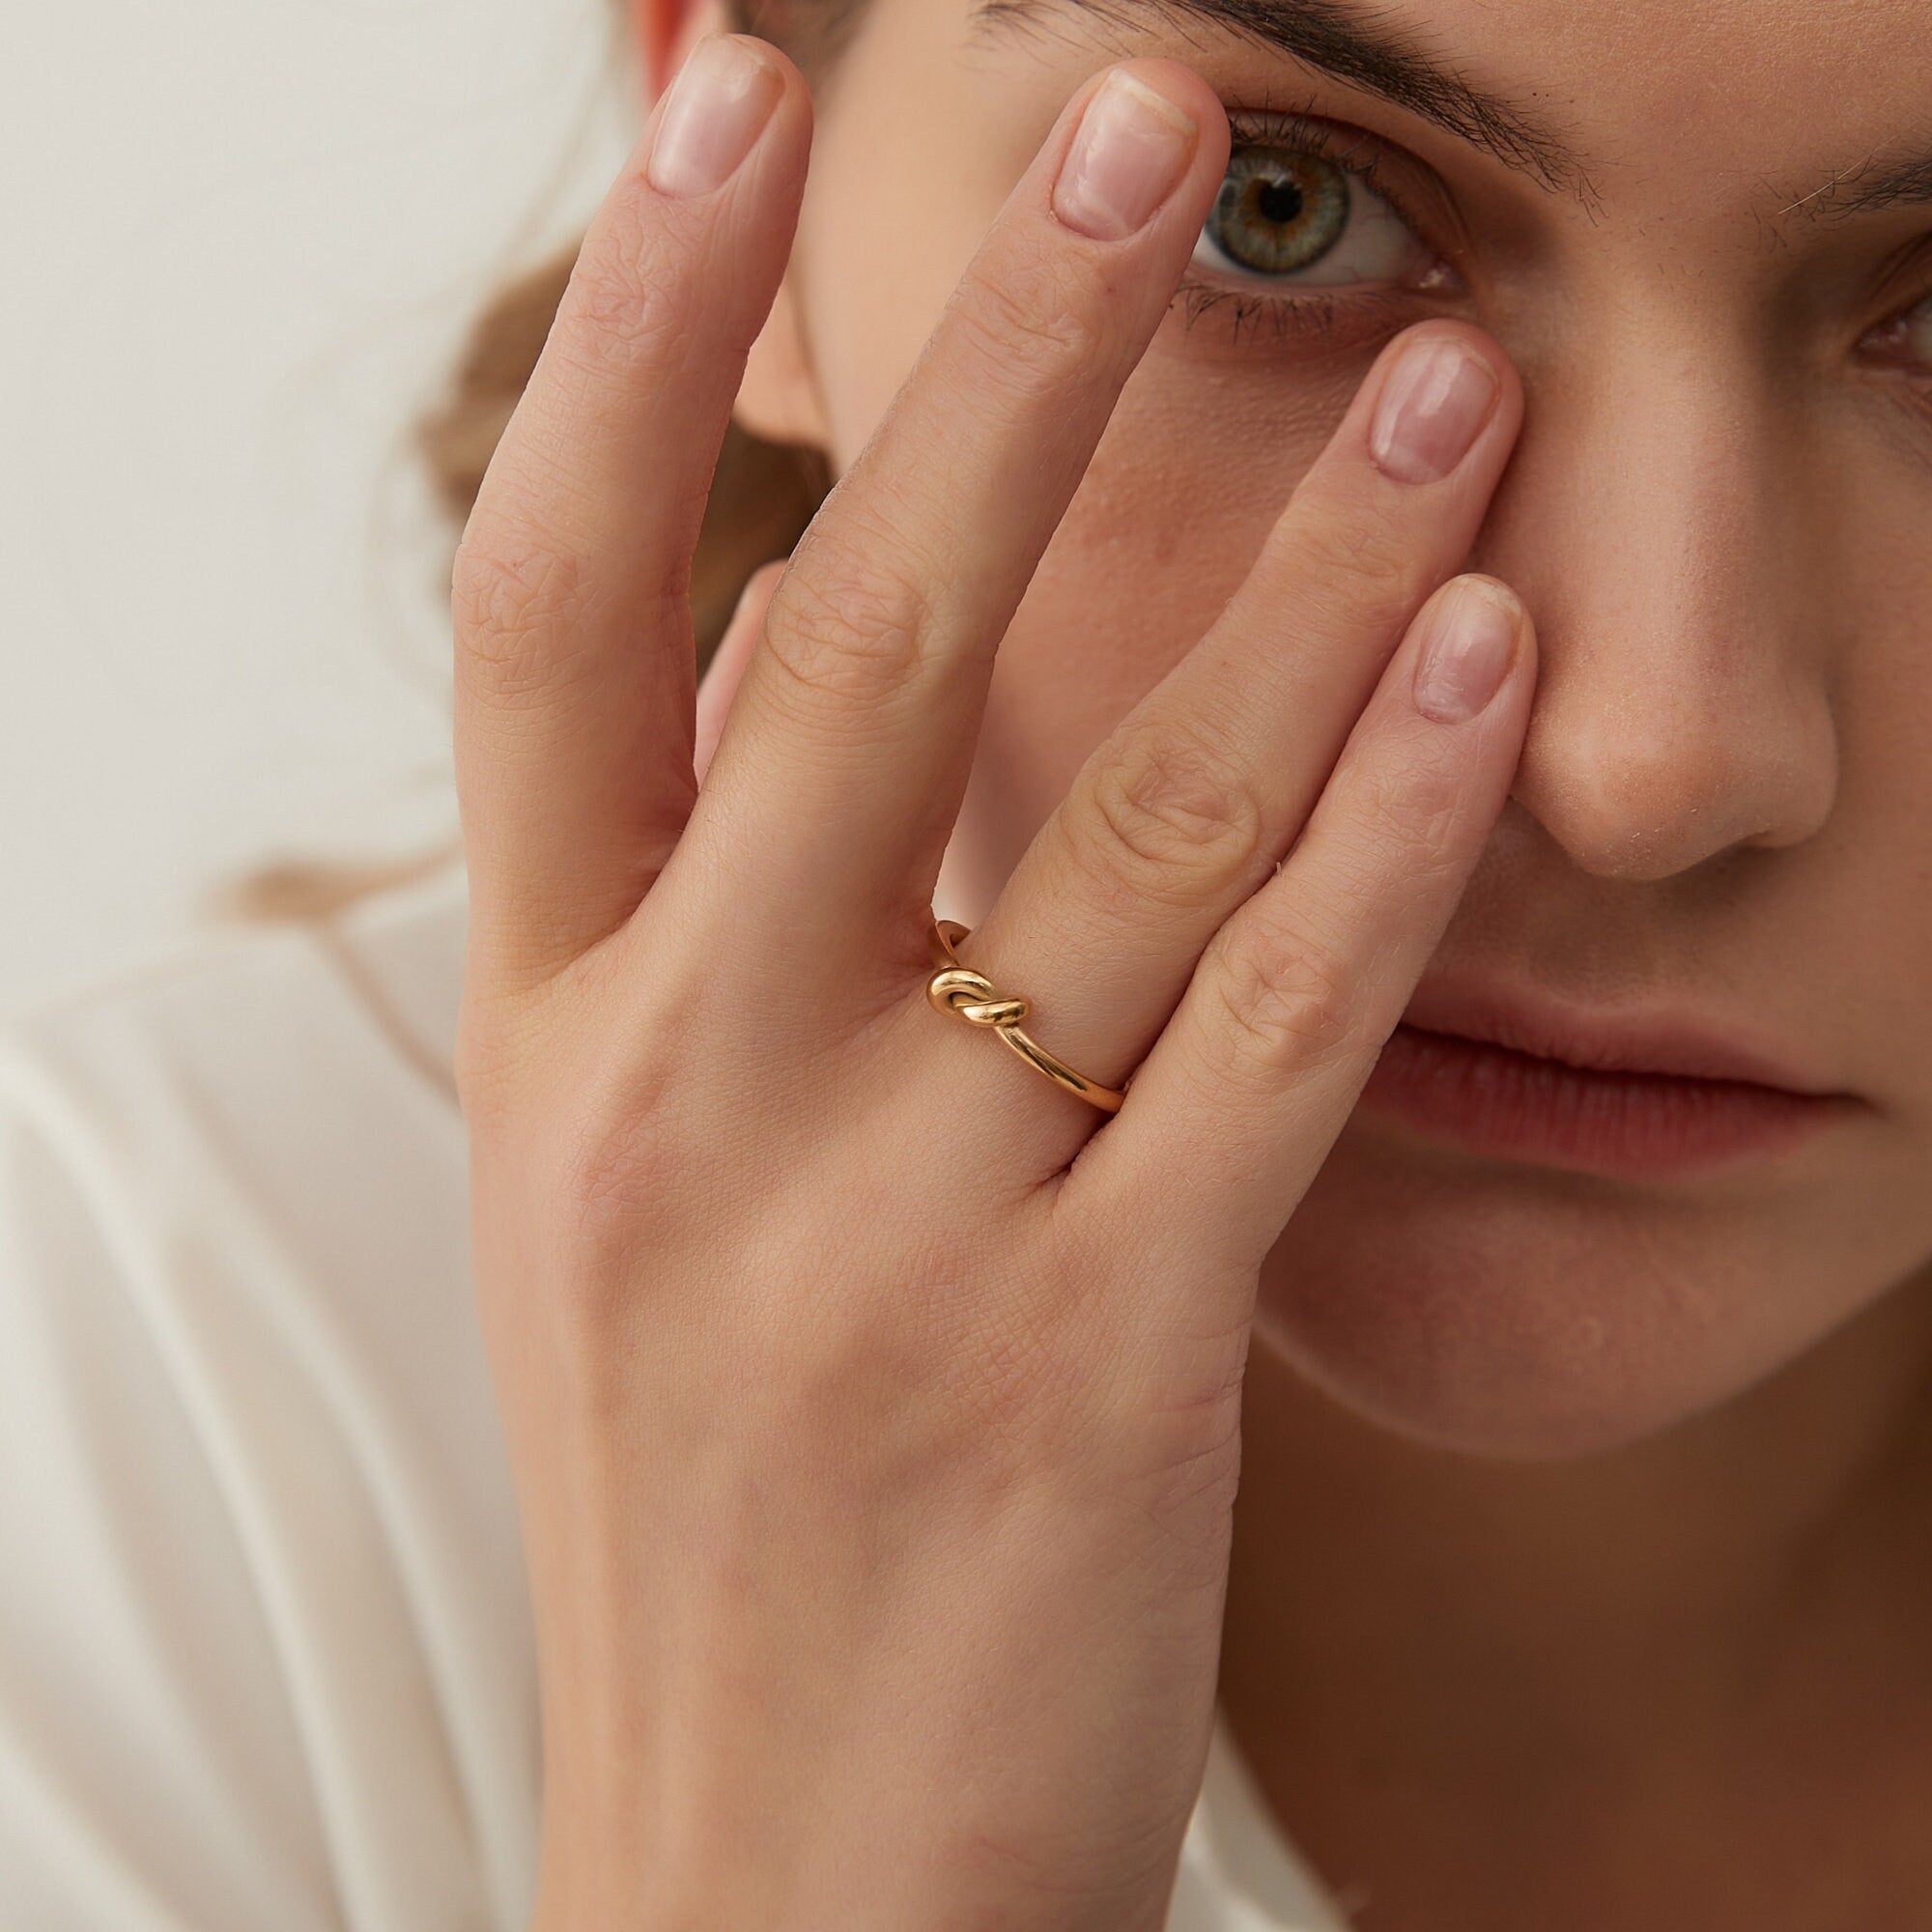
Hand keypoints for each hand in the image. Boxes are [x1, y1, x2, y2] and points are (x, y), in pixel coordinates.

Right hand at [450, 32, 1531, 1931]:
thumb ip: (700, 911)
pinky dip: (1385, 839)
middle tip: (1134, 109)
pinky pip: (1262, 1045)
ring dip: (1288, 578)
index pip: (556, 614)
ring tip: (1433, 379)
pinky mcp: (1091, 1376)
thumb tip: (791, 605)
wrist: (763, 1896)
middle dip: (995, 349)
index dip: (625, 338)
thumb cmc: (713, 1510)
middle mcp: (690, 1108)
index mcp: (558, 1046)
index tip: (712, 99)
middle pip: (852, 649)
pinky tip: (1473, 663)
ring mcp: (886, 1245)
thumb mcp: (632, 1198)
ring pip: (1114, 832)